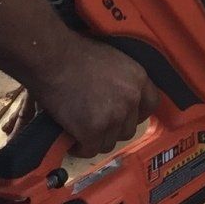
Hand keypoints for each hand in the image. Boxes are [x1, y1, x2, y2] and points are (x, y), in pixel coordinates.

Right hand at [29, 34, 157, 158]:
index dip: (136, 114)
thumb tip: (118, 100)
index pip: (151, 105)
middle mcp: (131, 99)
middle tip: (95, 124)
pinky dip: (80, 148)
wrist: (53, 58)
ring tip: (80, 131)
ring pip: (109, 142)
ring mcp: (113, 117)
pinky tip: (71, 140)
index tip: (124, 117)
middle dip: (112, 130)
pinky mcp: (93, 130)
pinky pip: (90, 149)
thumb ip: (122, 81)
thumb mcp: (112, 60)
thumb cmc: (76, 54)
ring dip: (95, 139)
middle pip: (128, 129)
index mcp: (138, 78)